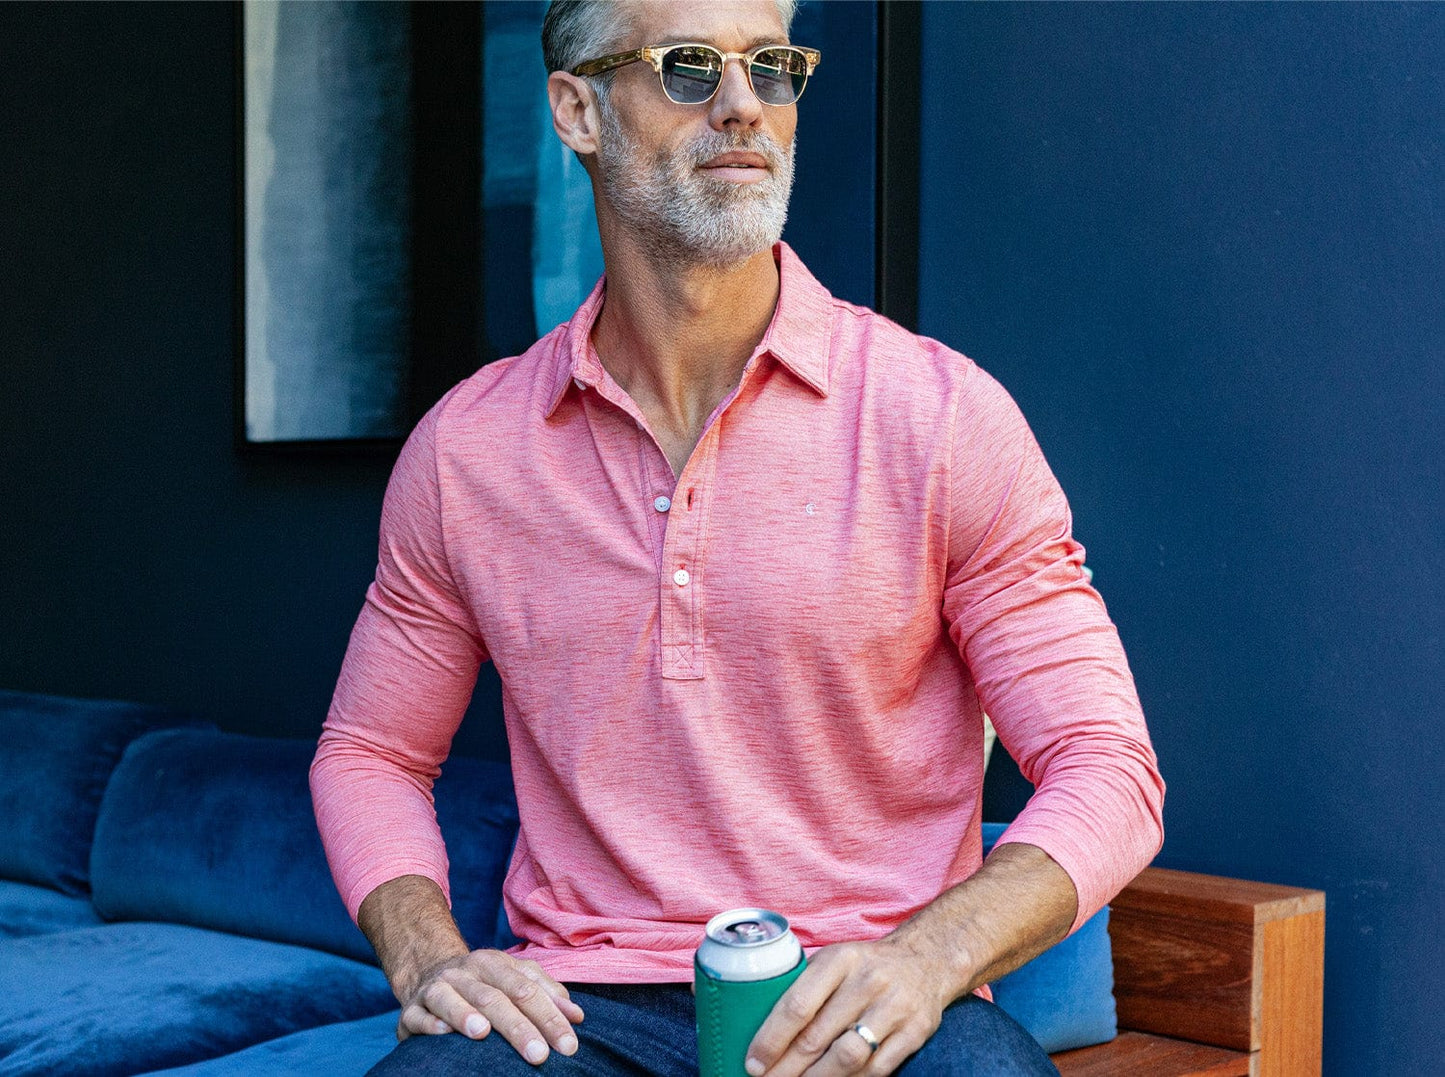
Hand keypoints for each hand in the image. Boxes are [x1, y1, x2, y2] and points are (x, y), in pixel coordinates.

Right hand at [398, 948, 585, 1065]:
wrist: (428, 972)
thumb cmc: (483, 983)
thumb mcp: (515, 978)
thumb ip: (546, 994)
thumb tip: (577, 1016)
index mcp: (494, 963)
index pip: (527, 989)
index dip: (550, 1017)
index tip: (569, 1045)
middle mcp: (464, 973)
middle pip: (494, 998)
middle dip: (518, 1027)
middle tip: (539, 1055)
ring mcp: (435, 989)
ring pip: (452, 999)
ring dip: (466, 1015)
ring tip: (483, 1033)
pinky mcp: (410, 1010)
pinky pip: (418, 1015)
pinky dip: (430, 1023)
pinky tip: (443, 1033)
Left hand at [743, 937, 953, 1076]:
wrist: (927, 960)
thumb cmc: (865, 964)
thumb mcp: (835, 958)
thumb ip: (804, 984)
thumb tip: (758, 1022)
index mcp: (840, 959)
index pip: (797, 1005)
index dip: (772, 1039)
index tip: (754, 1062)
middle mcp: (868, 981)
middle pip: (818, 1037)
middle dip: (786, 1067)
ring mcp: (894, 1007)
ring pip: (847, 1057)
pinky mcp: (915, 1032)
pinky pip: (876, 1069)